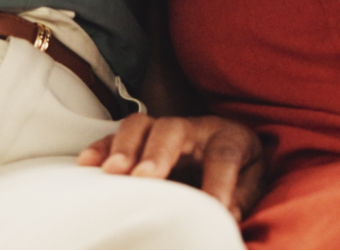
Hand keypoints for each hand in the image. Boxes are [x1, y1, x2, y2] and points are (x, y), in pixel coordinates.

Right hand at [78, 113, 266, 219]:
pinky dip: (101, 147)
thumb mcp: (251, 181)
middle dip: (157, 153)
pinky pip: (116, 135)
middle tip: (145, 177)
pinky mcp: (142, 137)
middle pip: (173, 130)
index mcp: (228, 137)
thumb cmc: (238, 168)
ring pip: (140, 125)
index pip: (223, 156)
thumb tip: (225, 214)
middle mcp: (194, 127)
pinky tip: (88, 164)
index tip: (213, 208)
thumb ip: (240, 197)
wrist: (229, 144)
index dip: (218, 183)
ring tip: (112, 172)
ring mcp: (164, 129)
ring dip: (124, 147)